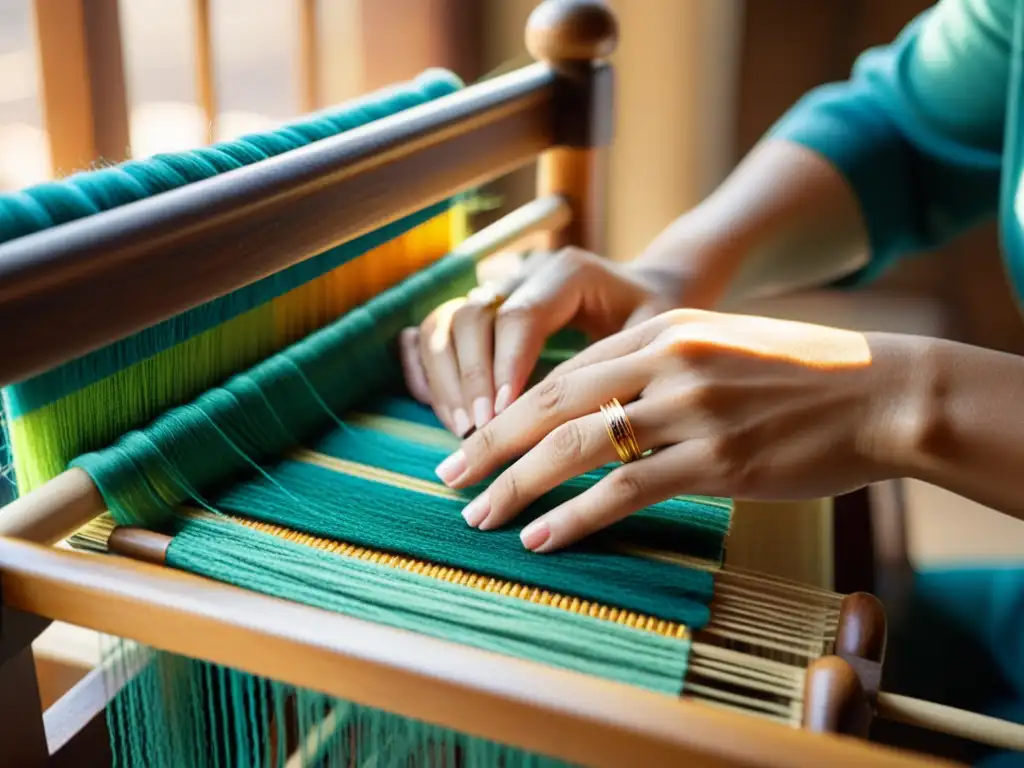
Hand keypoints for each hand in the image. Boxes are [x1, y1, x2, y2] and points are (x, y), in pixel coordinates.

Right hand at [398, 248, 677, 436]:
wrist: (649, 295)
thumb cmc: (655, 323)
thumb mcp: (654, 340)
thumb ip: (619, 367)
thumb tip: (582, 422)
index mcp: (567, 273)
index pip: (519, 316)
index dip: (505, 367)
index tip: (504, 417)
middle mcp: (522, 275)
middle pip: (471, 317)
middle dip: (470, 378)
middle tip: (479, 432)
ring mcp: (495, 291)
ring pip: (444, 324)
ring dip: (446, 380)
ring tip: (464, 430)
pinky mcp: (479, 314)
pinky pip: (433, 336)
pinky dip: (431, 374)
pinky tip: (448, 416)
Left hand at [433, 309, 918, 551]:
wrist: (881, 389)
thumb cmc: (800, 371)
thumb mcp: (719, 343)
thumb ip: (657, 361)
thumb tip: (598, 400)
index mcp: (662, 329)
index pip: (563, 372)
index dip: (508, 408)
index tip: (471, 437)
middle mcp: (666, 362)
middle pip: (552, 404)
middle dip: (491, 444)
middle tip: (446, 476)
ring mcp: (690, 411)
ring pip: (577, 448)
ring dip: (518, 485)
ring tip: (479, 515)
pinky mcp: (718, 462)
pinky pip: (626, 491)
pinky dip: (576, 517)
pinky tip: (542, 537)